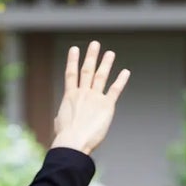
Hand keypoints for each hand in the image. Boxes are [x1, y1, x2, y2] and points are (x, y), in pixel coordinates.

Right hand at [50, 42, 130, 156]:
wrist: (73, 141)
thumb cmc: (64, 137)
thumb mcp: (59, 124)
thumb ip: (62, 117)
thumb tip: (60, 120)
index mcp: (69, 97)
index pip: (70, 74)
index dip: (72, 60)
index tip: (74, 49)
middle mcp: (82, 93)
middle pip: (87, 70)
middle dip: (91, 56)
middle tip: (95, 44)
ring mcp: (94, 98)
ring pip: (100, 76)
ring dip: (106, 63)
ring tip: (110, 53)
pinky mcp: (106, 106)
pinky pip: (115, 90)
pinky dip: (121, 80)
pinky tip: (126, 72)